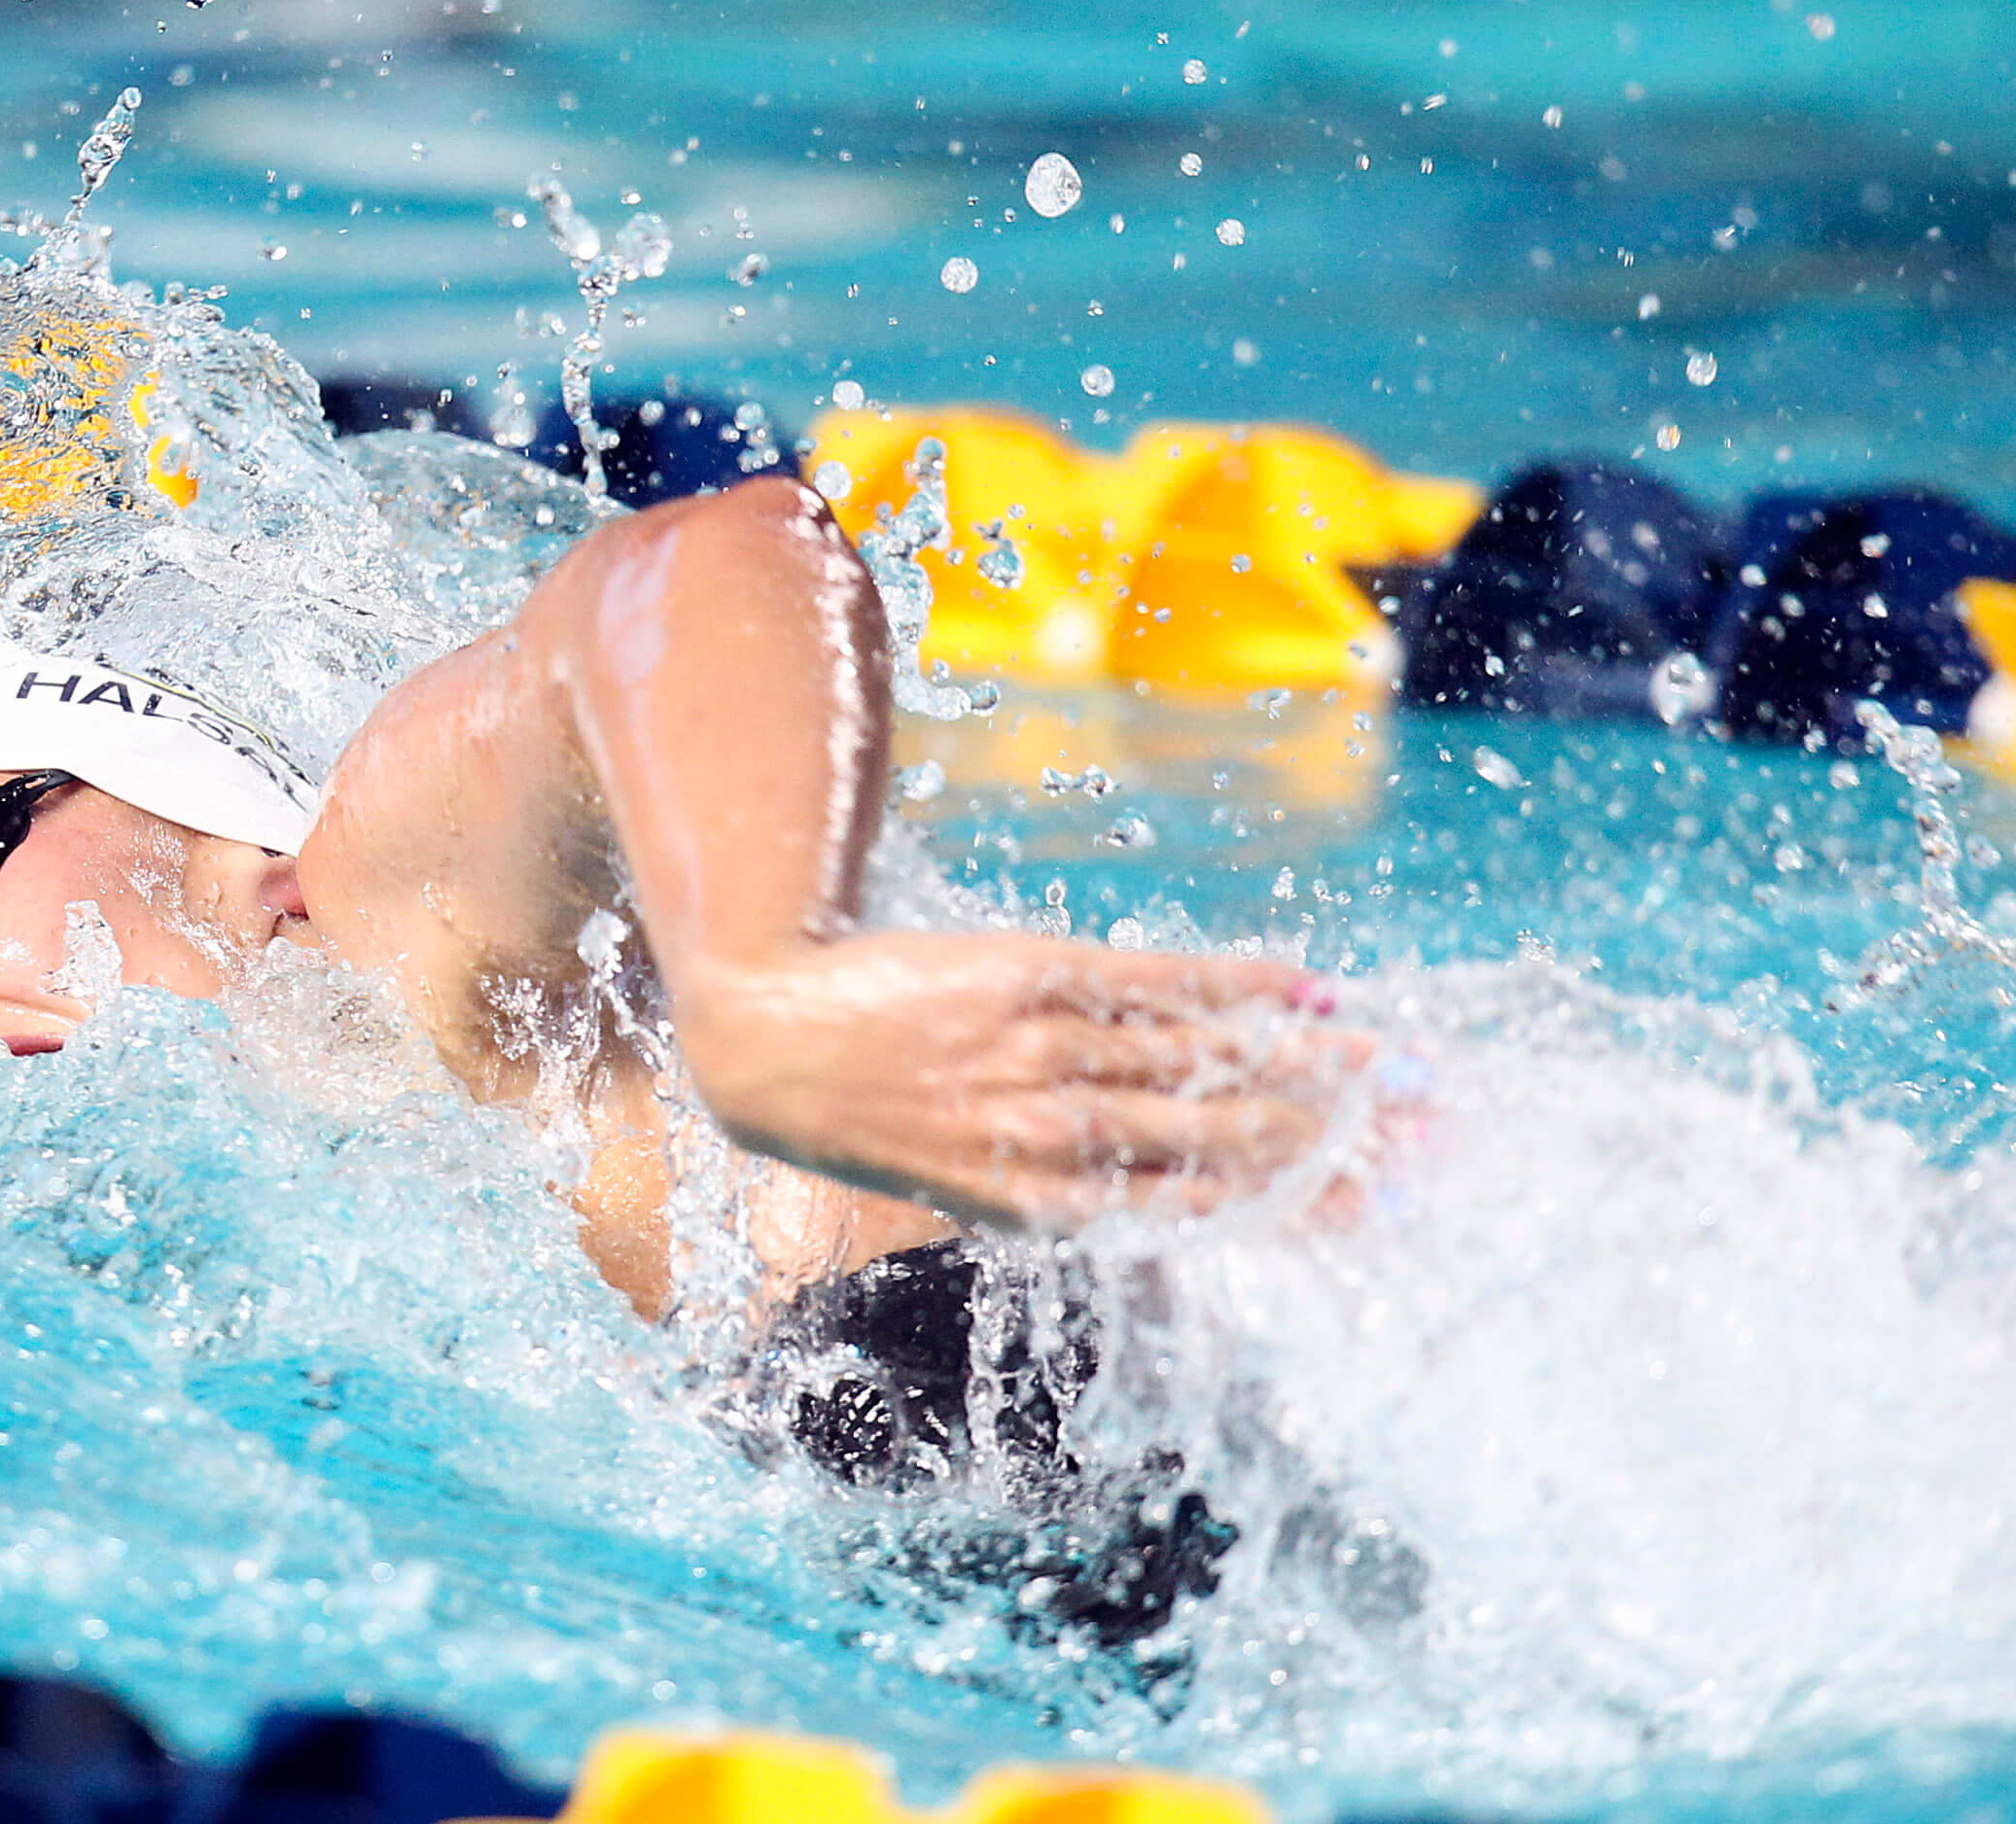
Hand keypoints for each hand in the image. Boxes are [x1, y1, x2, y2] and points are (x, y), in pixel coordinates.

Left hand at [672, 930, 1371, 1229]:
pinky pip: (1156, 985)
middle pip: (1224, 1141)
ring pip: (1203, 1064)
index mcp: (1042, 1204)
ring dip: (1305, 1067)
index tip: (1377, 1208)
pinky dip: (1235, 986)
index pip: (1198, 1210)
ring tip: (1388, 1067)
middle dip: (1329, 1144)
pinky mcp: (1033, 978)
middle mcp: (1056, 1136)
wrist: (769, 1040)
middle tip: (1419, 1140)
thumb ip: (1057, 1185)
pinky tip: (1302, 989)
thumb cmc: (869, 1118)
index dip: (1294, 1208)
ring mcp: (1047, 1055)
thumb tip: (1155, 1192)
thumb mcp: (963, 1177)